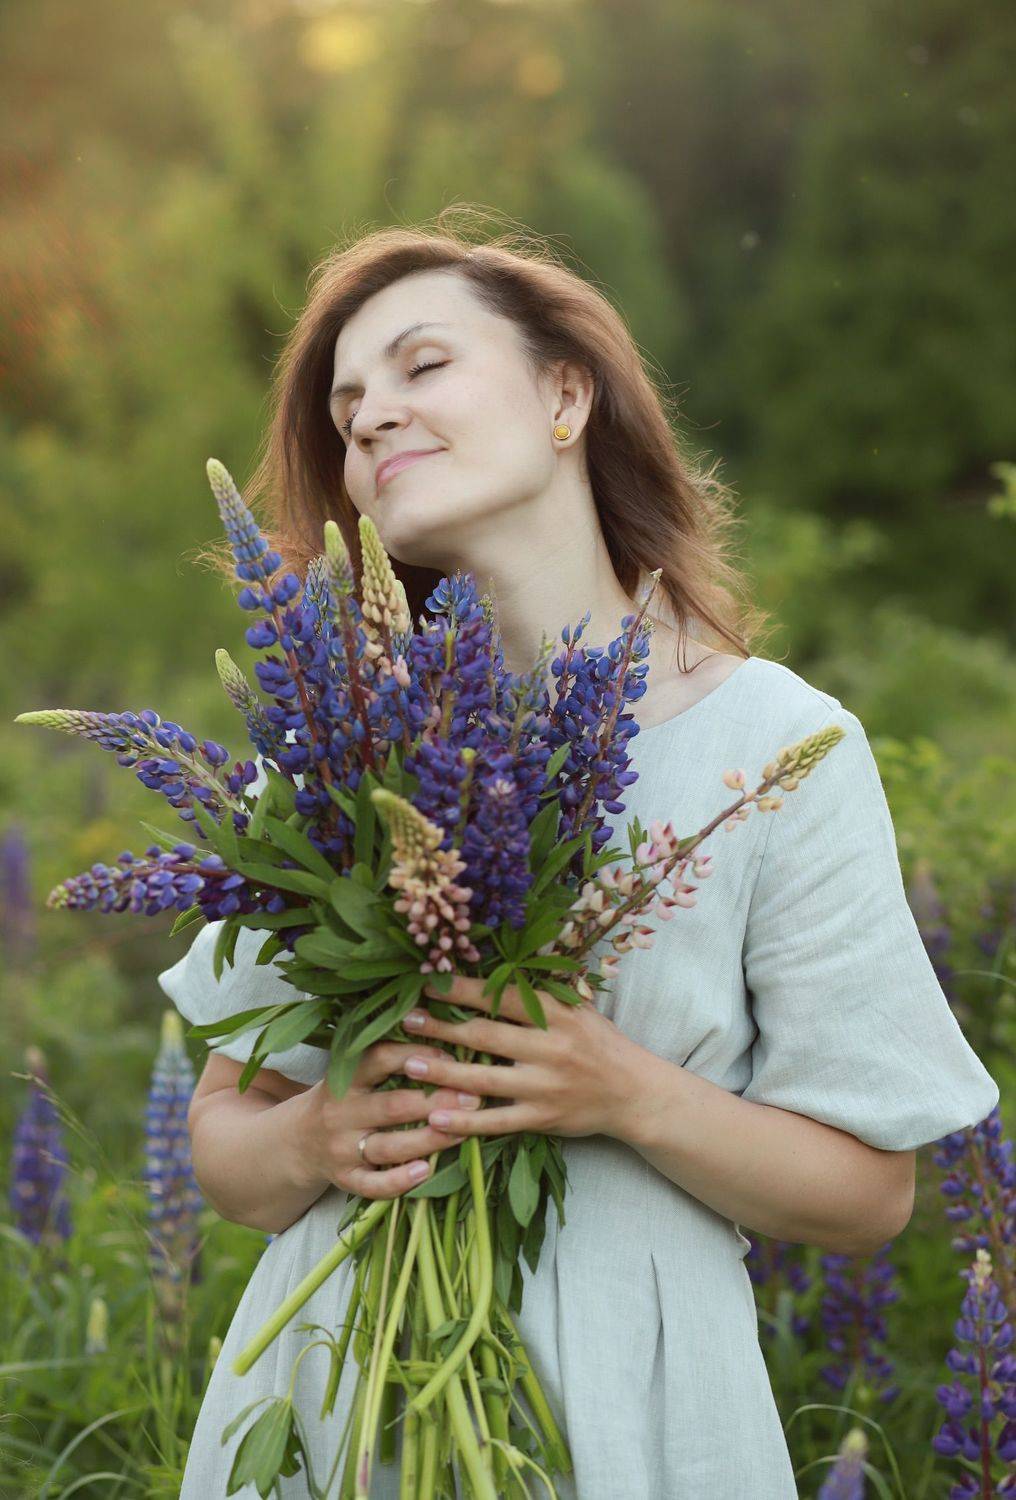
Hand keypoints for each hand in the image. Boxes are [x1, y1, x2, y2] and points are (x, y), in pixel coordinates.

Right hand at [297, 1040, 482, 1200]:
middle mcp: (341, 1112)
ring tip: (463, 1131)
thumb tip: (438, 1021)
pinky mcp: (344, 1179)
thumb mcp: (355, 1071)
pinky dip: (399, 1181)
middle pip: (392, 1105)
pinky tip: (426, 1171)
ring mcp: (341, 1148)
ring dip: (429, 1140)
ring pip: (388, 1146)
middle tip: (474, 1097)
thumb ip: (390, 1055)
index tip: (452, 1056)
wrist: (298, 1141)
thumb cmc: (345, 1097)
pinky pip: (373, 1185)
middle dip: (436, 1101)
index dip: (418, 1055)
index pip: (381, 1059)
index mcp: (346, 1077)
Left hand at [400, 974, 644, 1141]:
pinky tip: (434, 1119)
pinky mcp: (543, 1118)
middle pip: (485, 1035)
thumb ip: (540, 993)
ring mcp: (545, 1086)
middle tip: (407, 1021)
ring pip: (484, 1079)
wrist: (634, 1092)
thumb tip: (494, 965)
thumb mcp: (577, 1008)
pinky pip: (497, 1121)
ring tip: (409, 1065)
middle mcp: (550, 1047)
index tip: (428, 982)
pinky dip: (464, 1121)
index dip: (463, 989)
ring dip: (443, 1072)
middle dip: (442, 1027)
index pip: (501, 996)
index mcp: (556, 1014)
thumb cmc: (599, 1044)